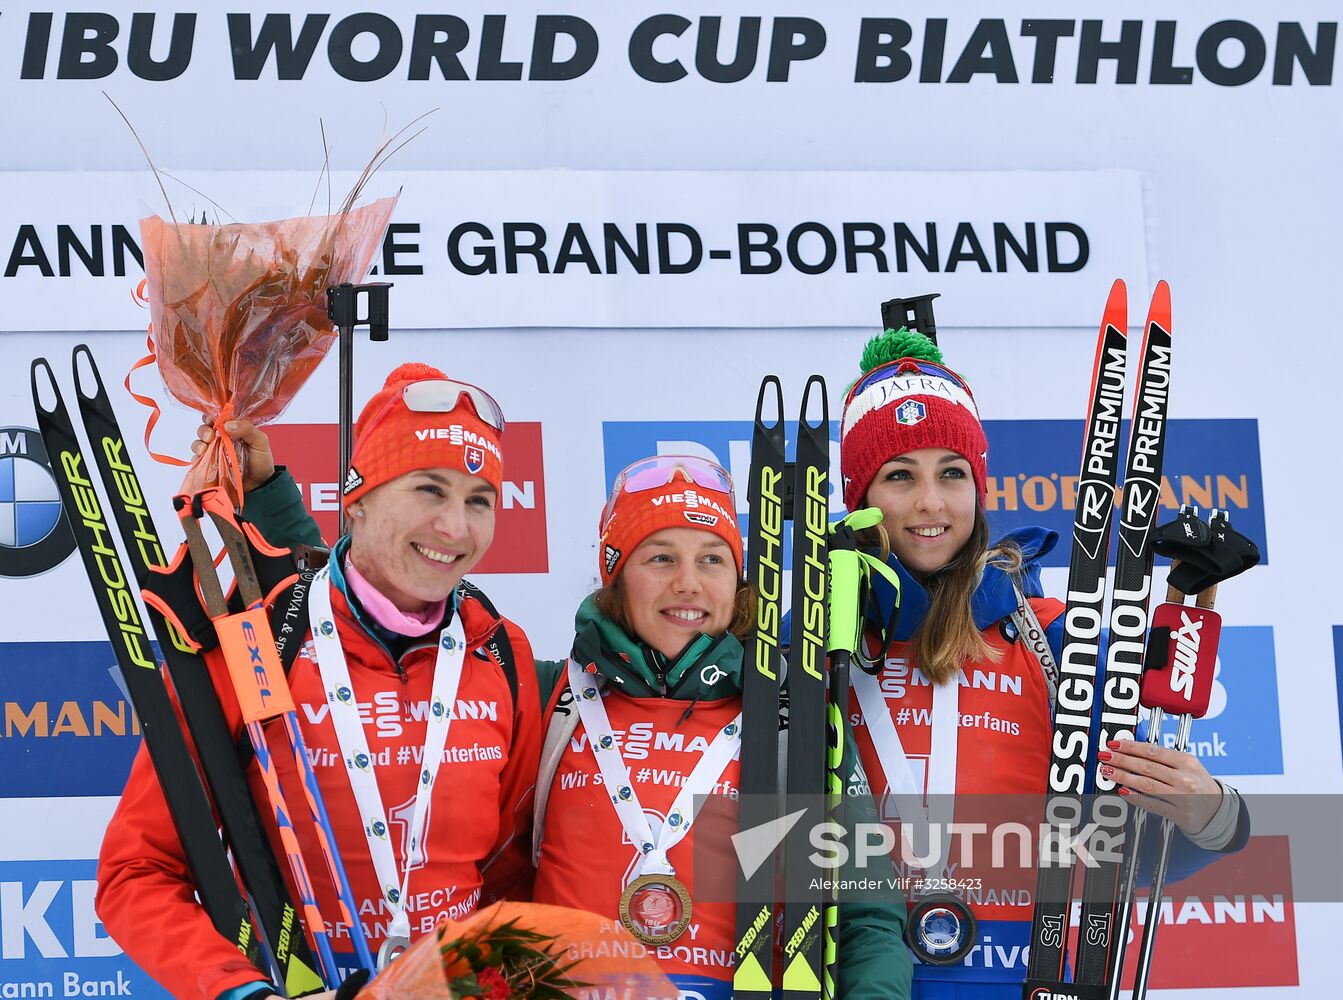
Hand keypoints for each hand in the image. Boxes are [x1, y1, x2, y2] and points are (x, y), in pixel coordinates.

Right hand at [192, 419, 275, 491]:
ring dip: (198, 444)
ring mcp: (214, 453)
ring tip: (204, 449)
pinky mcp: (209, 466)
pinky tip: (202, 458)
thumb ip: (248, 429)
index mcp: (234, 430)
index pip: (218, 418)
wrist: (260, 486)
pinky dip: (196, 457)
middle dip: (204, 430)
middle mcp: (221, 439)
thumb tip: (227, 425)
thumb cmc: (261, 462)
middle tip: (209, 436)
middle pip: (205, 428)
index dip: (213, 416)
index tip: (214, 421)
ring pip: (198, 443)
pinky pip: (197, 459)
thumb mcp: (260, 442)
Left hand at [1100, 739, 1221, 834]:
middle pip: (1147, 766)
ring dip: (1124, 777)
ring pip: (1147, 784)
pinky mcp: (1178, 814)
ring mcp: (1182, 797)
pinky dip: (1135, 797)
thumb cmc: (1199, 784)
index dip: (1131, 746)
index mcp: (1187, 761)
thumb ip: (1164, 758)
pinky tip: (1123, 791)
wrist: (1218, 811)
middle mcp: (1185, 778)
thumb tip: (1133, 750)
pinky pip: (1152, 804)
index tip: (1114, 744)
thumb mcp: (1188, 765)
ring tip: (1108, 771)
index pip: (1154, 750)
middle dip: (1122, 760)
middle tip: (1105, 756)